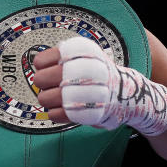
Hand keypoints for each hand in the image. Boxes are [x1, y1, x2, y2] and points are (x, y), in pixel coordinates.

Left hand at [32, 36, 166, 134]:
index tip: (44, 66)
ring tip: (55, 97)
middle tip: (47, 83)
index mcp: (84, 52)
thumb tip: (36, 63)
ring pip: (47, 98)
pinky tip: (60, 109)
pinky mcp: (90, 113)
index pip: (46, 58)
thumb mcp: (87, 56)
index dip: (41, 64)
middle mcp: (87, 70)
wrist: (129, 94)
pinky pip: (57, 114)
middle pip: (42, 79)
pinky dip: (55, 113)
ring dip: (47, 99)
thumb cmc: (99, 74)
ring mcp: (89, 92)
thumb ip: (64, 56)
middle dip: (41, 82)